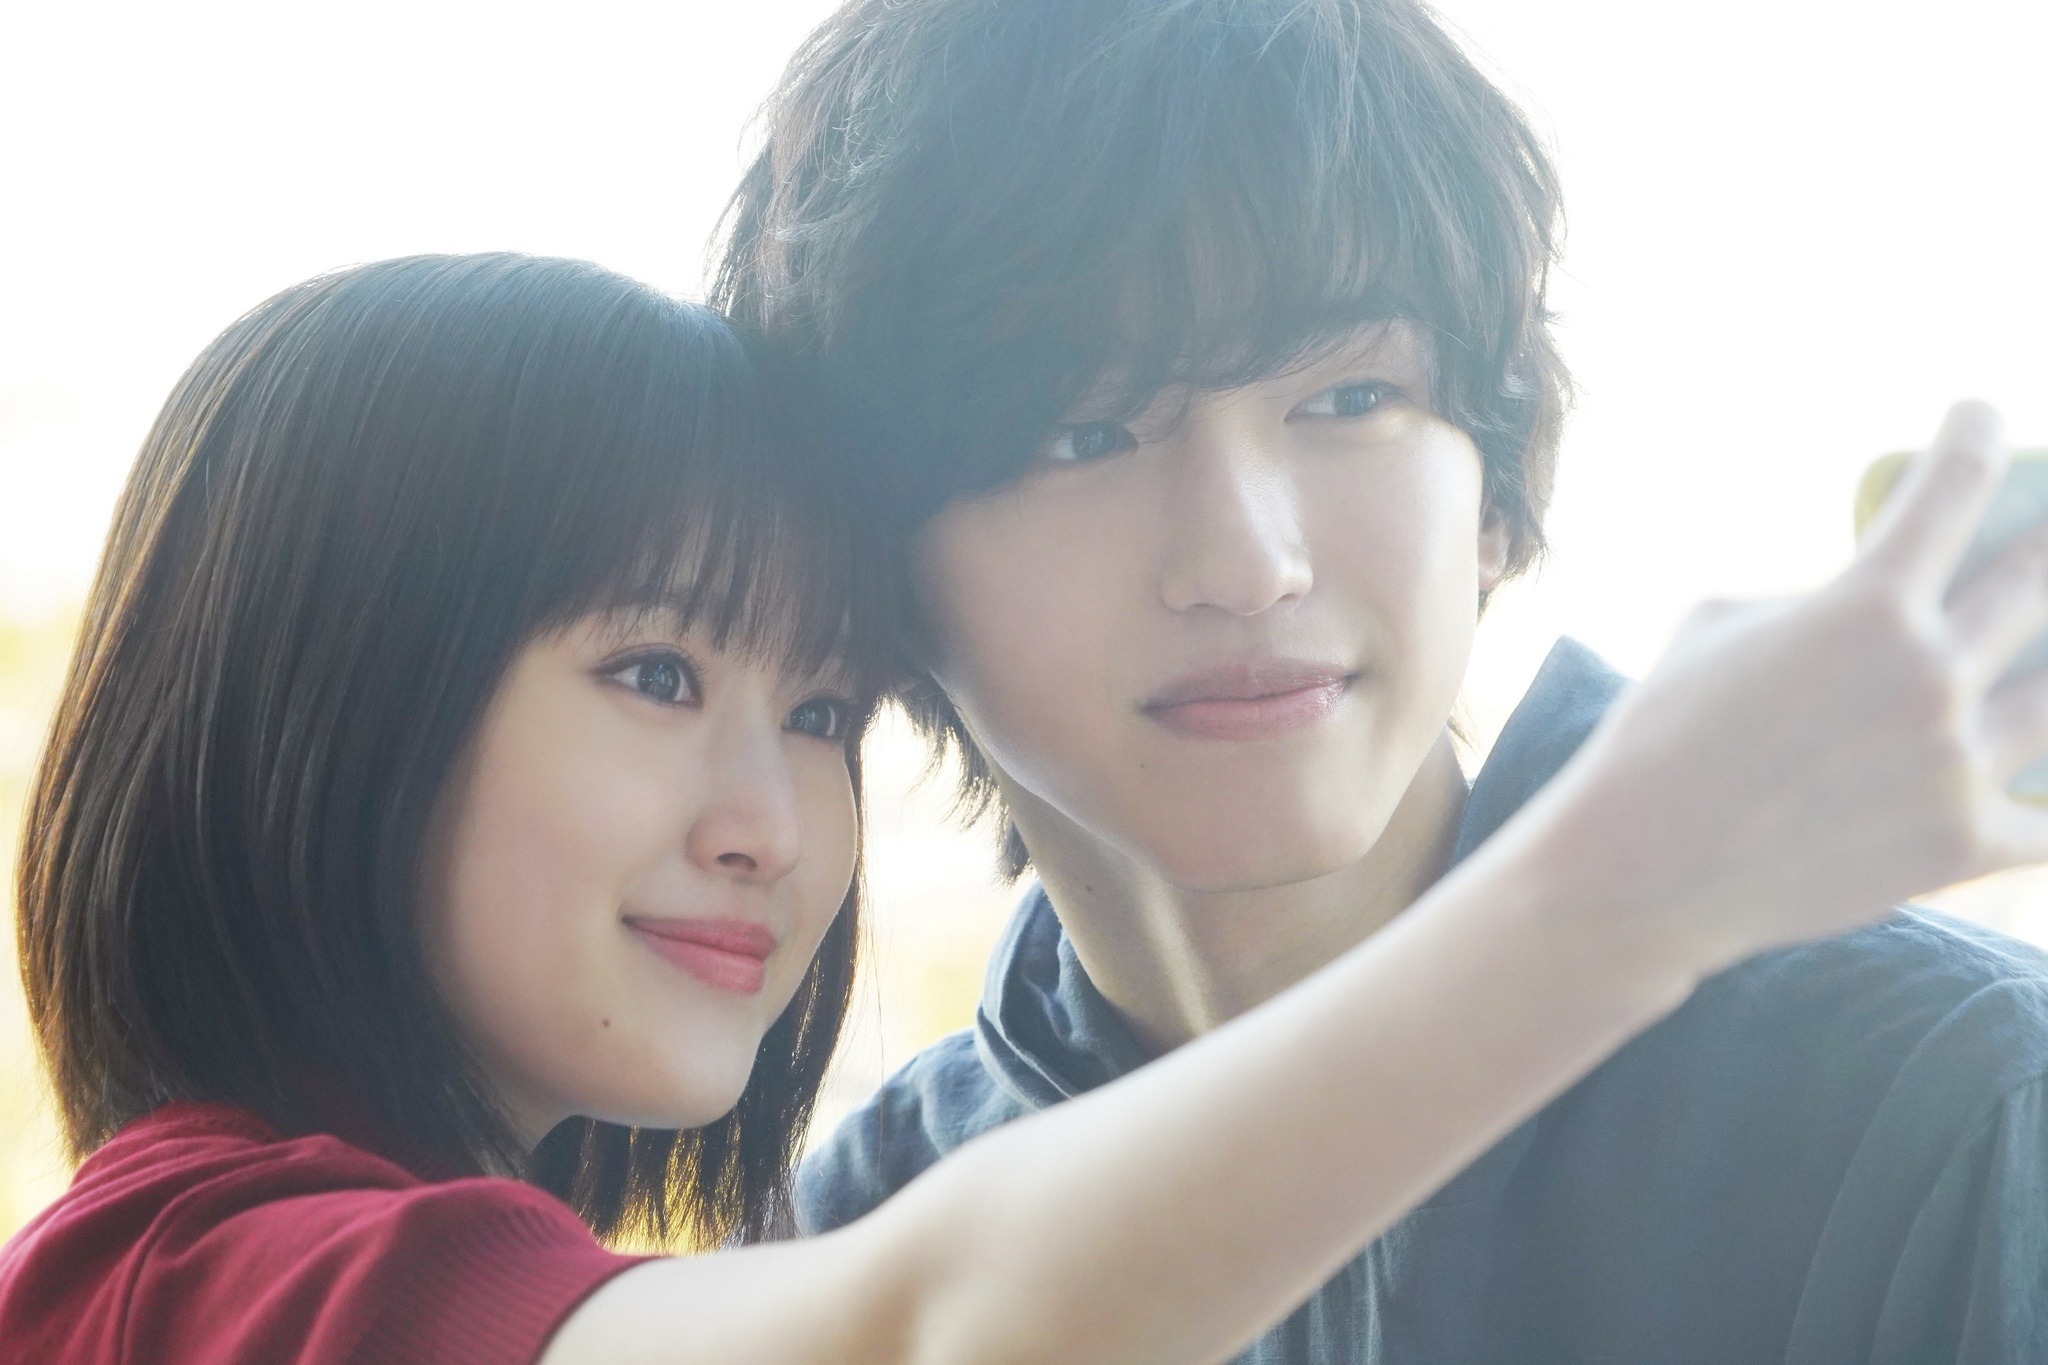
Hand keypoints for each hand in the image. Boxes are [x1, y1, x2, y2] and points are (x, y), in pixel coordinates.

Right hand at [1537, 400, 2047, 975]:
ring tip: (2037, 655)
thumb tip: (1875, 596)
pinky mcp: (1964, 846)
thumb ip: (1814, 600)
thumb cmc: (1661, 735)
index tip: (1979, 418)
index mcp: (1867, 606)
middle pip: (2042, 579)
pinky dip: (2046, 801)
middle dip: (2047, 539)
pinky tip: (2042, 787)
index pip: (1957, 487)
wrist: (1643, 871)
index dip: (1976, 436)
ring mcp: (1958, 764)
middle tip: (2044, 528)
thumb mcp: (1717, 627)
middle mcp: (1931, 675)